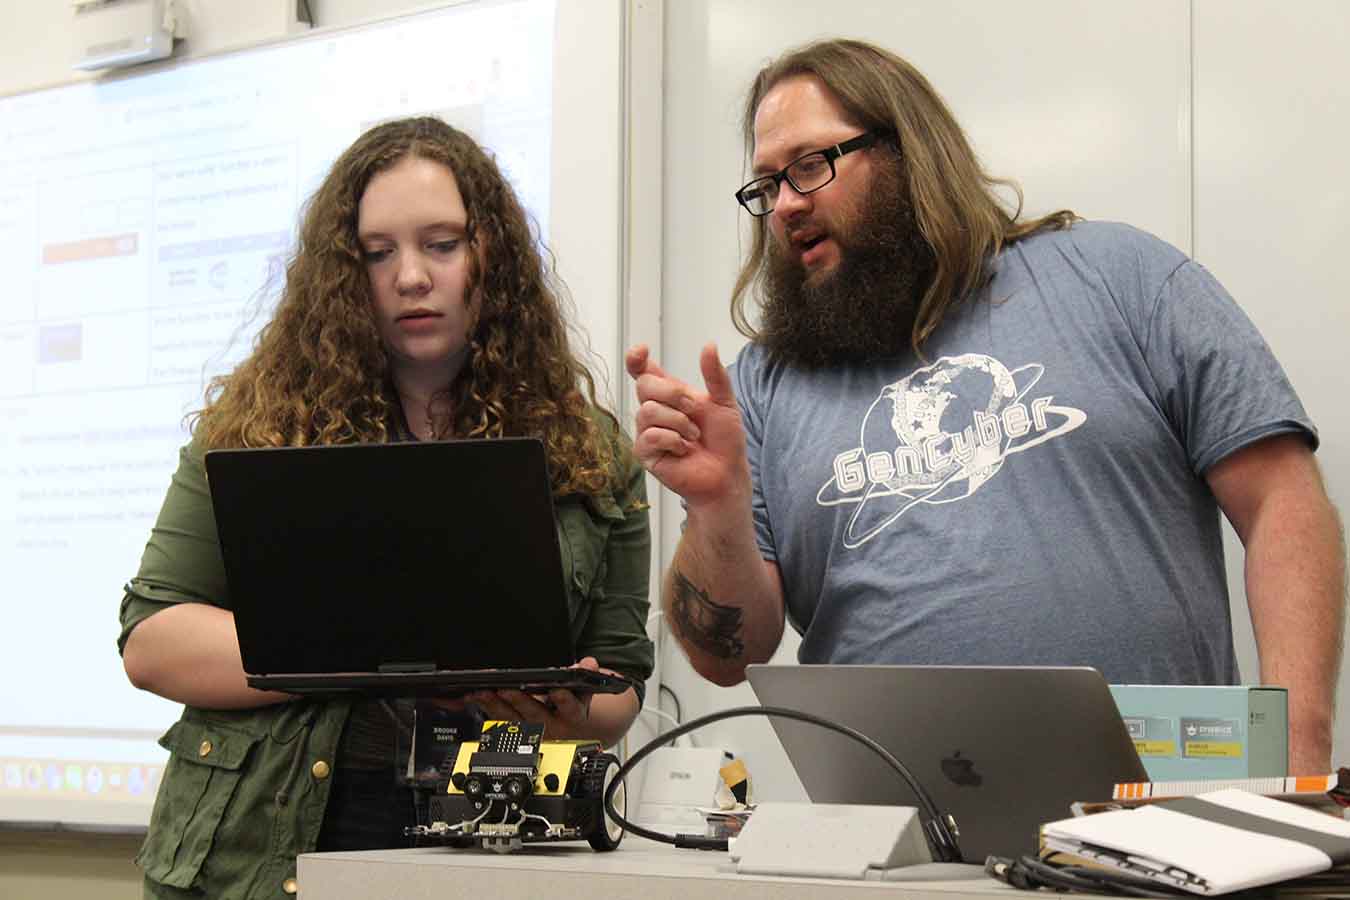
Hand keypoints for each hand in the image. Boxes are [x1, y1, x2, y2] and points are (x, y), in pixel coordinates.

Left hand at [464, 657, 602, 740]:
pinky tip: (471, 696)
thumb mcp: (584, 687)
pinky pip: (496, 720)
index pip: (570, 708)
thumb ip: (586, 674)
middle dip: (519, 701)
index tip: (556, 690)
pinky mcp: (513, 731)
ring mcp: (531, 731)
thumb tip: (589, 664)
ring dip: (494, 705)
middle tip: (505, 689)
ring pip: (511, 719)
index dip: (563, 700)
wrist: (570, 730)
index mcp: (573, 716)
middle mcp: (552, 727)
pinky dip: (483, 706)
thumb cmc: (572, 704)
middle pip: (535, 714)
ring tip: (480, 692)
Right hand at [625, 342, 748, 508]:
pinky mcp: (645, 453)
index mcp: (670, 396)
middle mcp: (655, 411)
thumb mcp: (725, 403)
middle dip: (673, 394)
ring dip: (679, 422)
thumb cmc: (724, 442)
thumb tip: (709, 346)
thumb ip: (715, 376)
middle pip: (645, 385)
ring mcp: (647, 432)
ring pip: (648, 410)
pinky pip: (650, 435)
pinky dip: (673, 440)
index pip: (644, 373)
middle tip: (695, 410)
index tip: (641, 352)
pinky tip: (684, 449)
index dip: (636, 360)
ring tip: (694, 436)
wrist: (727, 474)